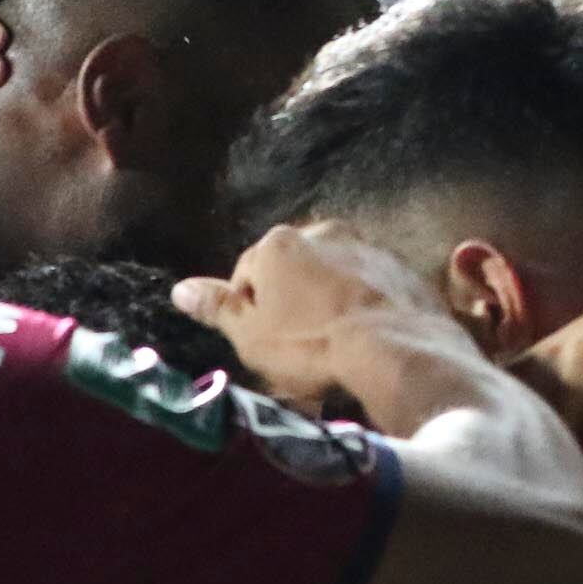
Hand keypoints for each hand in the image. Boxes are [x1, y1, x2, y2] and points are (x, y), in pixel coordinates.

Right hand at [172, 223, 450, 409]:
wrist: (395, 349)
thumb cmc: (309, 344)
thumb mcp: (250, 335)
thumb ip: (216, 307)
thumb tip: (180, 289)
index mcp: (278, 243)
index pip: (247, 274)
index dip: (250, 313)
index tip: (263, 344)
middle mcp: (323, 232)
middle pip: (293, 272)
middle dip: (291, 306)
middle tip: (297, 351)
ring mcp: (367, 247)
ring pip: (333, 279)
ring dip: (327, 306)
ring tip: (333, 350)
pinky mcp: (402, 269)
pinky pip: (370, 289)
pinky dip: (363, 309)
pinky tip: (365, 342)